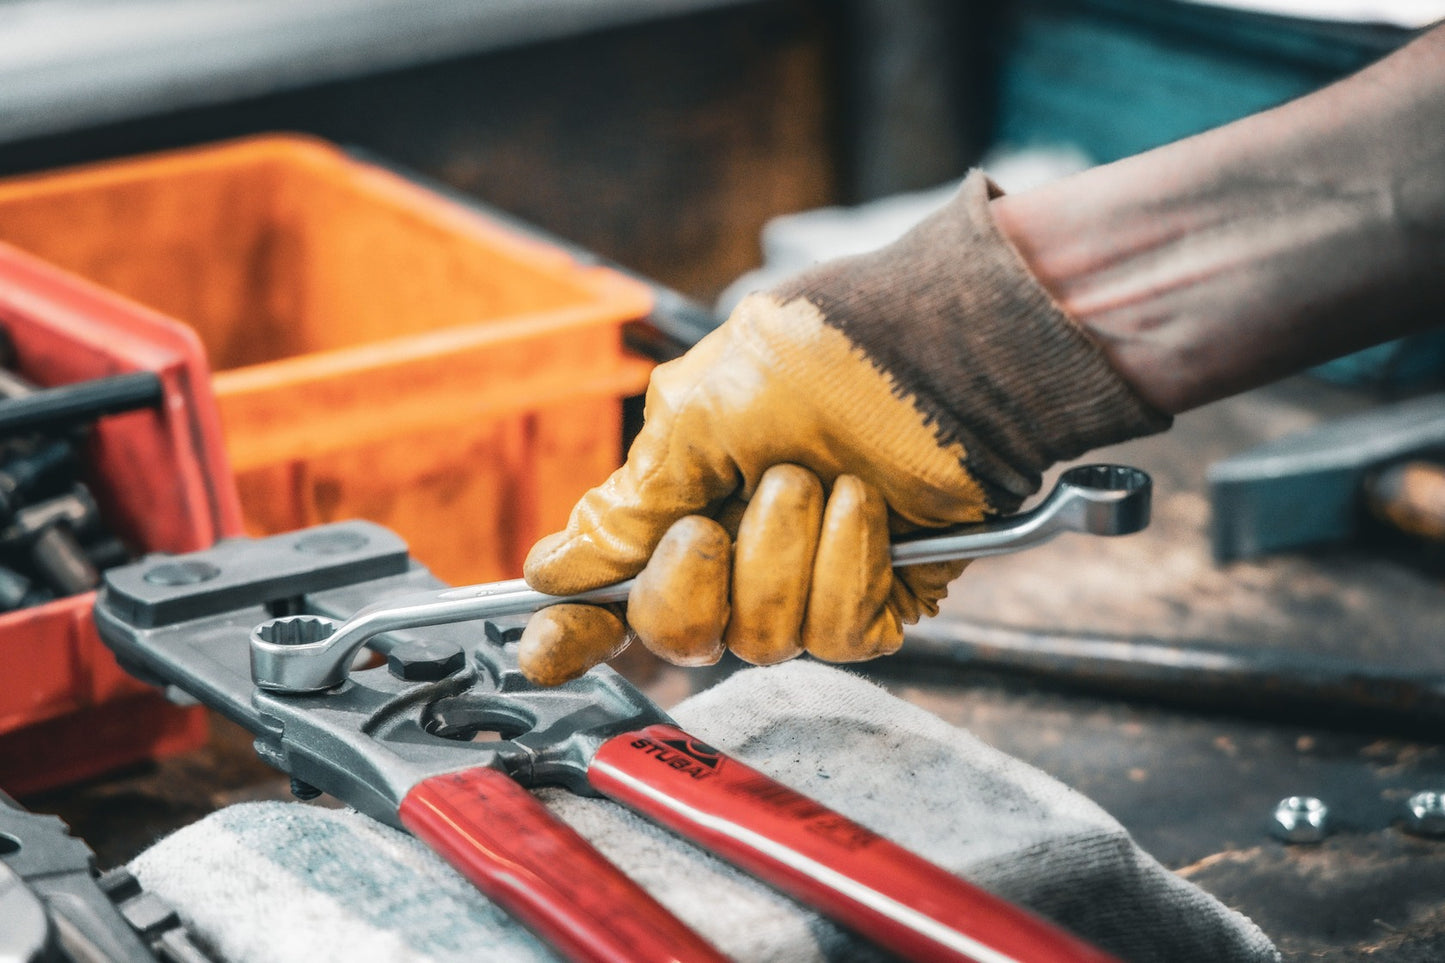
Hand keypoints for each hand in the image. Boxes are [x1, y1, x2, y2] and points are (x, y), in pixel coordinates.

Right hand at [520, 172, 1167, 684]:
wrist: (953, 353)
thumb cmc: (827, 355)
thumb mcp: (702, 413)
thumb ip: (631, 503)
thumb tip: (553, 567)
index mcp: (685, 499)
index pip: (614, 586)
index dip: (575, 627)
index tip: (541, 651)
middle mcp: (739, 548)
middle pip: (675, 632)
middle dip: (687, 583)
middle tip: (710, 524)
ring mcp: (808, 578)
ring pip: (759, 637)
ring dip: (781, 553)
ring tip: (820, 480)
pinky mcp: (877, 600)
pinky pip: (836, 634)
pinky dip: (846, 566)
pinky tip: (867, 509)